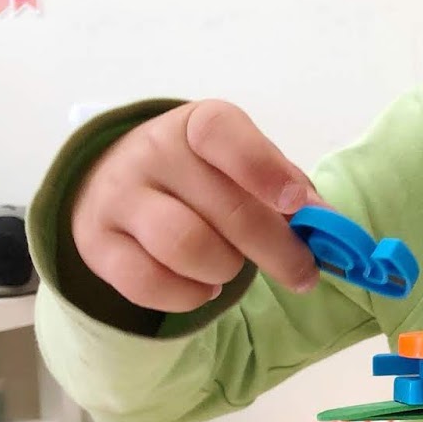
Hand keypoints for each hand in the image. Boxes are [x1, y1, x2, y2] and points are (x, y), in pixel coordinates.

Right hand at [71, 99, 323, 312]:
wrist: (114, 183)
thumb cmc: (201, 177)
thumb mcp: (242, 166)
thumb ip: (286, 188)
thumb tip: (326, 223)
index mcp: (195, 126)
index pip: (222, 133)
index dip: (265, 169)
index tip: (299, 205)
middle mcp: (151, 153)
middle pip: (225, 209)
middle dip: (277, 249)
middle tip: (303, 273)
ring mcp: (118, 197)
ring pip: (184, 246)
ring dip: (225, 269)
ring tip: (232, 268)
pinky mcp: (97, 243)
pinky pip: (148, 283)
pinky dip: (187, 295)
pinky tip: (202, 286)